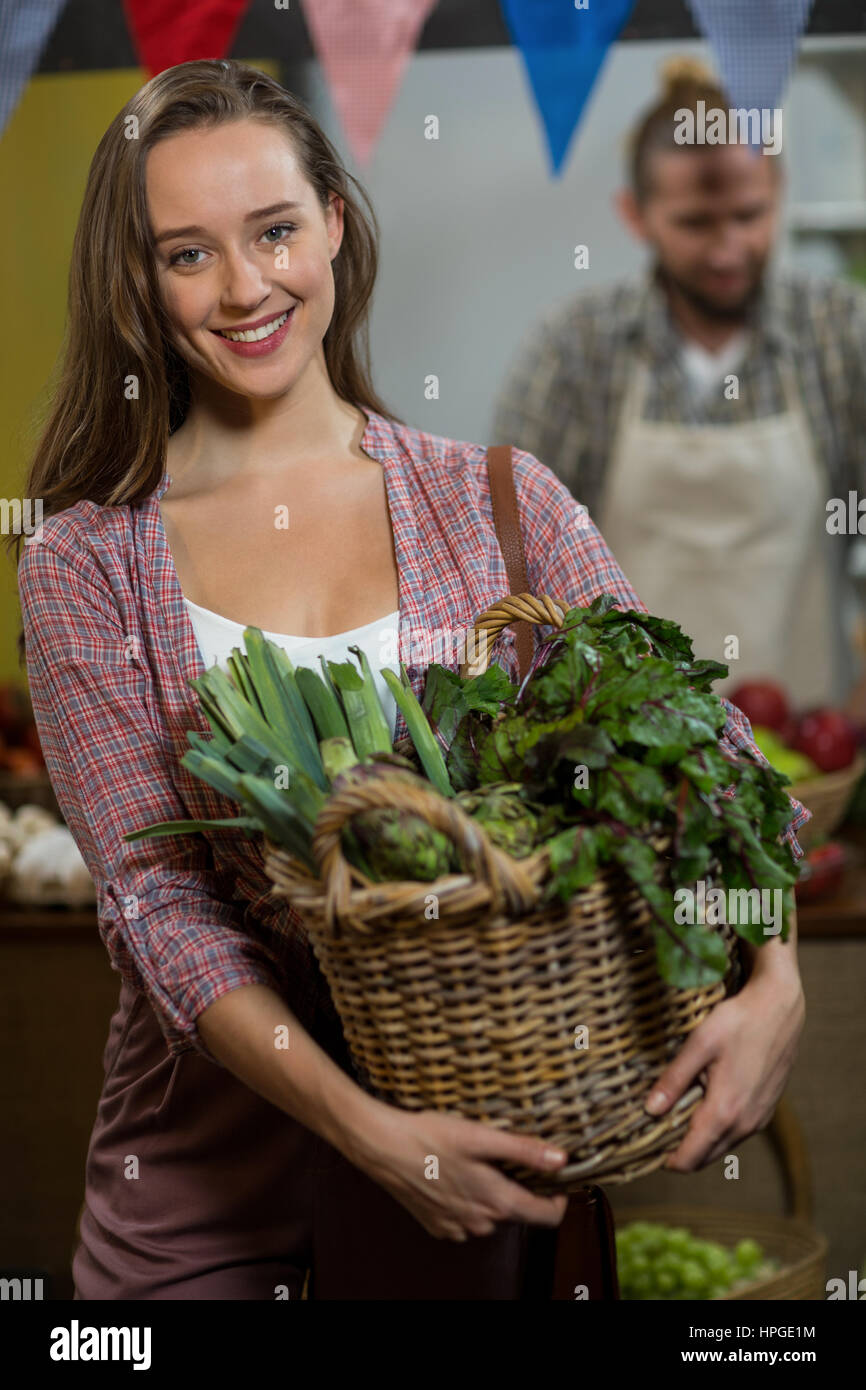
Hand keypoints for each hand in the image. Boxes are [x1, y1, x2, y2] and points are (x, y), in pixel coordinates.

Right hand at [344, 1100, 568, 1240]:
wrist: (382, 1148)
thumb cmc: (430, 1137)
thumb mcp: (482, 1137)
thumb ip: (524, 1151)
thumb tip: (562, 1160)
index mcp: (497, 1203)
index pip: (547, 1216)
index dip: (558, 1197)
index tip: (555, 1176)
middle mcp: (480, 1223)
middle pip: (517, 1212)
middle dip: (518, 1186)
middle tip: (504, 1155)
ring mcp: (457, 1228)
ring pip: (490, 1214)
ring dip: (490, 1192)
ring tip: (474, 1160)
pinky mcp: (437, 1225)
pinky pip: (465, 1217)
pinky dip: (466, 1199)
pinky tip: (453, 1173)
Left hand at [643, 965, 804, 1171]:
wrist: (780, 1008)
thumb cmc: (739, 1021)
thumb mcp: (699, 1044)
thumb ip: (674, 1079)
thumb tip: (650, 1110)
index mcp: (725, 1111)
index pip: (690, 1159)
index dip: (666, 1159)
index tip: (646, 1143)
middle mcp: (745, 1124)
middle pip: (704, 1159)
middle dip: (680, 1151)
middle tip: (658, 1126)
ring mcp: (759, 1119)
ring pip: (721, 1147)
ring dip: (699, 1139)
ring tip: (677, 1110)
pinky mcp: (766, 1111)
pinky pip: (736, 1133)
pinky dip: (717, 1129)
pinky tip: (704, 1102)